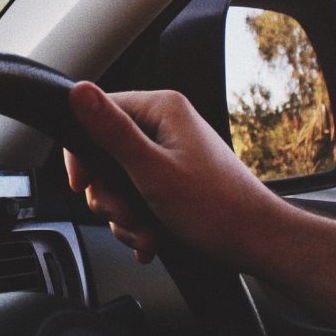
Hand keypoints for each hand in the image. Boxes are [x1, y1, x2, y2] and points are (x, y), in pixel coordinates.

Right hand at [64, 82, 286, 265]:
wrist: (257, 242)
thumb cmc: (216, 209)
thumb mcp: (151, 171)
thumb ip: (111, 132)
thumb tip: (78, 92)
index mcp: (162, 109)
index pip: (97, 114)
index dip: (83, 155)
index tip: (82, 185)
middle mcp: (166, 125)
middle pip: (105, 154)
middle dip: (110, 196)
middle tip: (127, 216)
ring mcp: (171, 153)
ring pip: (119, 181)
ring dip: (126, 216)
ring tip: (146, 234)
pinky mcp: (175, 178)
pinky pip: (137, 195)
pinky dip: (139, 222)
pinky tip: (152, 238)